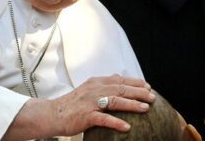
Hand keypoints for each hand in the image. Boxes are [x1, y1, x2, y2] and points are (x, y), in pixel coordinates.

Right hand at [3, 74, 155, 139]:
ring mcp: (90, 102)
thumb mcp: (88, 89)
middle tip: (153, 97)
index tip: (148, 86)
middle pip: (121, 88)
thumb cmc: (71, 104)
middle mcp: (95, 89)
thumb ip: (103, 84)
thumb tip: (118, 77)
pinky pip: (104, 118)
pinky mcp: (86, 116)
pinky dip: (116, 122)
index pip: (120, 80)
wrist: (52, 114)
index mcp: (96, 82)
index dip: (135, 82)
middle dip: (139, 92)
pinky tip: (127, 127)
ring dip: (132, 104)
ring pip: (116, 101)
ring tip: (145, 108)